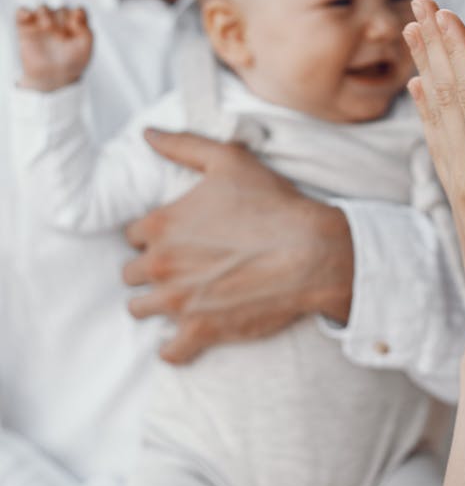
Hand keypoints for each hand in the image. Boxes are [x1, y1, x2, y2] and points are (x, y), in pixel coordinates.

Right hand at [16, 5, 92, 90]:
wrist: (51, 79)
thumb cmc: (71, 63)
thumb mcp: (85, 48)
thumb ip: (86, 30)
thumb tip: (76, 13)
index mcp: (76, 25)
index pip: (78, 11)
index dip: (78, 16)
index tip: (76, 27)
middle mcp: (60, 22)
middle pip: (61, 10)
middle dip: (62, 20)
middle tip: (61, 36)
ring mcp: (42, 23)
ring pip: (43, 8)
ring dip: (46, 15)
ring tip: (47, 28)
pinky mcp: (26, 28)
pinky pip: (22, 13)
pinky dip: (23, 12)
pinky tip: (28, 16)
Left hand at [123, 130, 353, 361]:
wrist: (311, 253)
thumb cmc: (272, 204)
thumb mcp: (228, 161)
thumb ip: (183, 145)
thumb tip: (147, 133)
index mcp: (161, 225)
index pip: (131, 235)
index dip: (151, 234)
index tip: (172, 236)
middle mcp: (161, 265)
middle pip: (131, 274)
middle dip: (150, 269)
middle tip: (178, 265)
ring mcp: (178, 302)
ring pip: (140, 309)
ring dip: (155, 304)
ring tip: (180, 297)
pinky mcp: (201, 332)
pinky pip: (169, 352)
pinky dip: (173, 347)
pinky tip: (184, 337)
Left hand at [404, 0, 464, 382]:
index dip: (462, 54)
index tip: (446, 14)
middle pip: (449, 95)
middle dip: (435, 44)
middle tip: (417, 0)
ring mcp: (462, 185)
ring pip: (439, 112)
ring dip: (426, 65)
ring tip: (411, 28)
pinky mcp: (462, 197)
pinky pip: (439, 139)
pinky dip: (427, 107)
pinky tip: (418, 89)